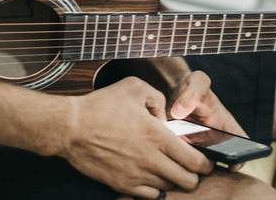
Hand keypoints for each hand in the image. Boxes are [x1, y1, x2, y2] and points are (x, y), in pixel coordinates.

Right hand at [59, 77, 212, 198]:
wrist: (70, 128)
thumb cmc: (101, 105)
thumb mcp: (134, 87)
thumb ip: (158, 98)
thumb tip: (166, 116)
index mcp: (158, 136)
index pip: (196, 161)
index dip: (205, 162)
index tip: (203, 158)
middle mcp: (151, 160)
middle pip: (188, 181)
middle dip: (194, 175)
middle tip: (189, 166)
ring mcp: (136, 176)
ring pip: (169, 189)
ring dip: (173, 180)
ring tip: (168, 168)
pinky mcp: (122, 185)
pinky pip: (150, 196)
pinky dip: (155, 189)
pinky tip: (151, 176)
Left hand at [168, 71, 247, 171]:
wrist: (173, 90)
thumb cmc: (191, 86)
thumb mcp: (196, 81)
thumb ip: (192, 94)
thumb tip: (178, 113)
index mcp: (226, 123)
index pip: (242, 143)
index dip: (242, 157)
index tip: (232, 165)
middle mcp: (215, 138)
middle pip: (219, 159)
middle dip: (211, 165)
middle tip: (199, 166)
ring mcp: (199, 145)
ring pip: (199, 163)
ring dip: (191, 165)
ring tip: (182, 162)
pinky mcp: (182, 148)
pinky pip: (182, 160)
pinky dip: (176, 160)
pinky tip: (168, 157)